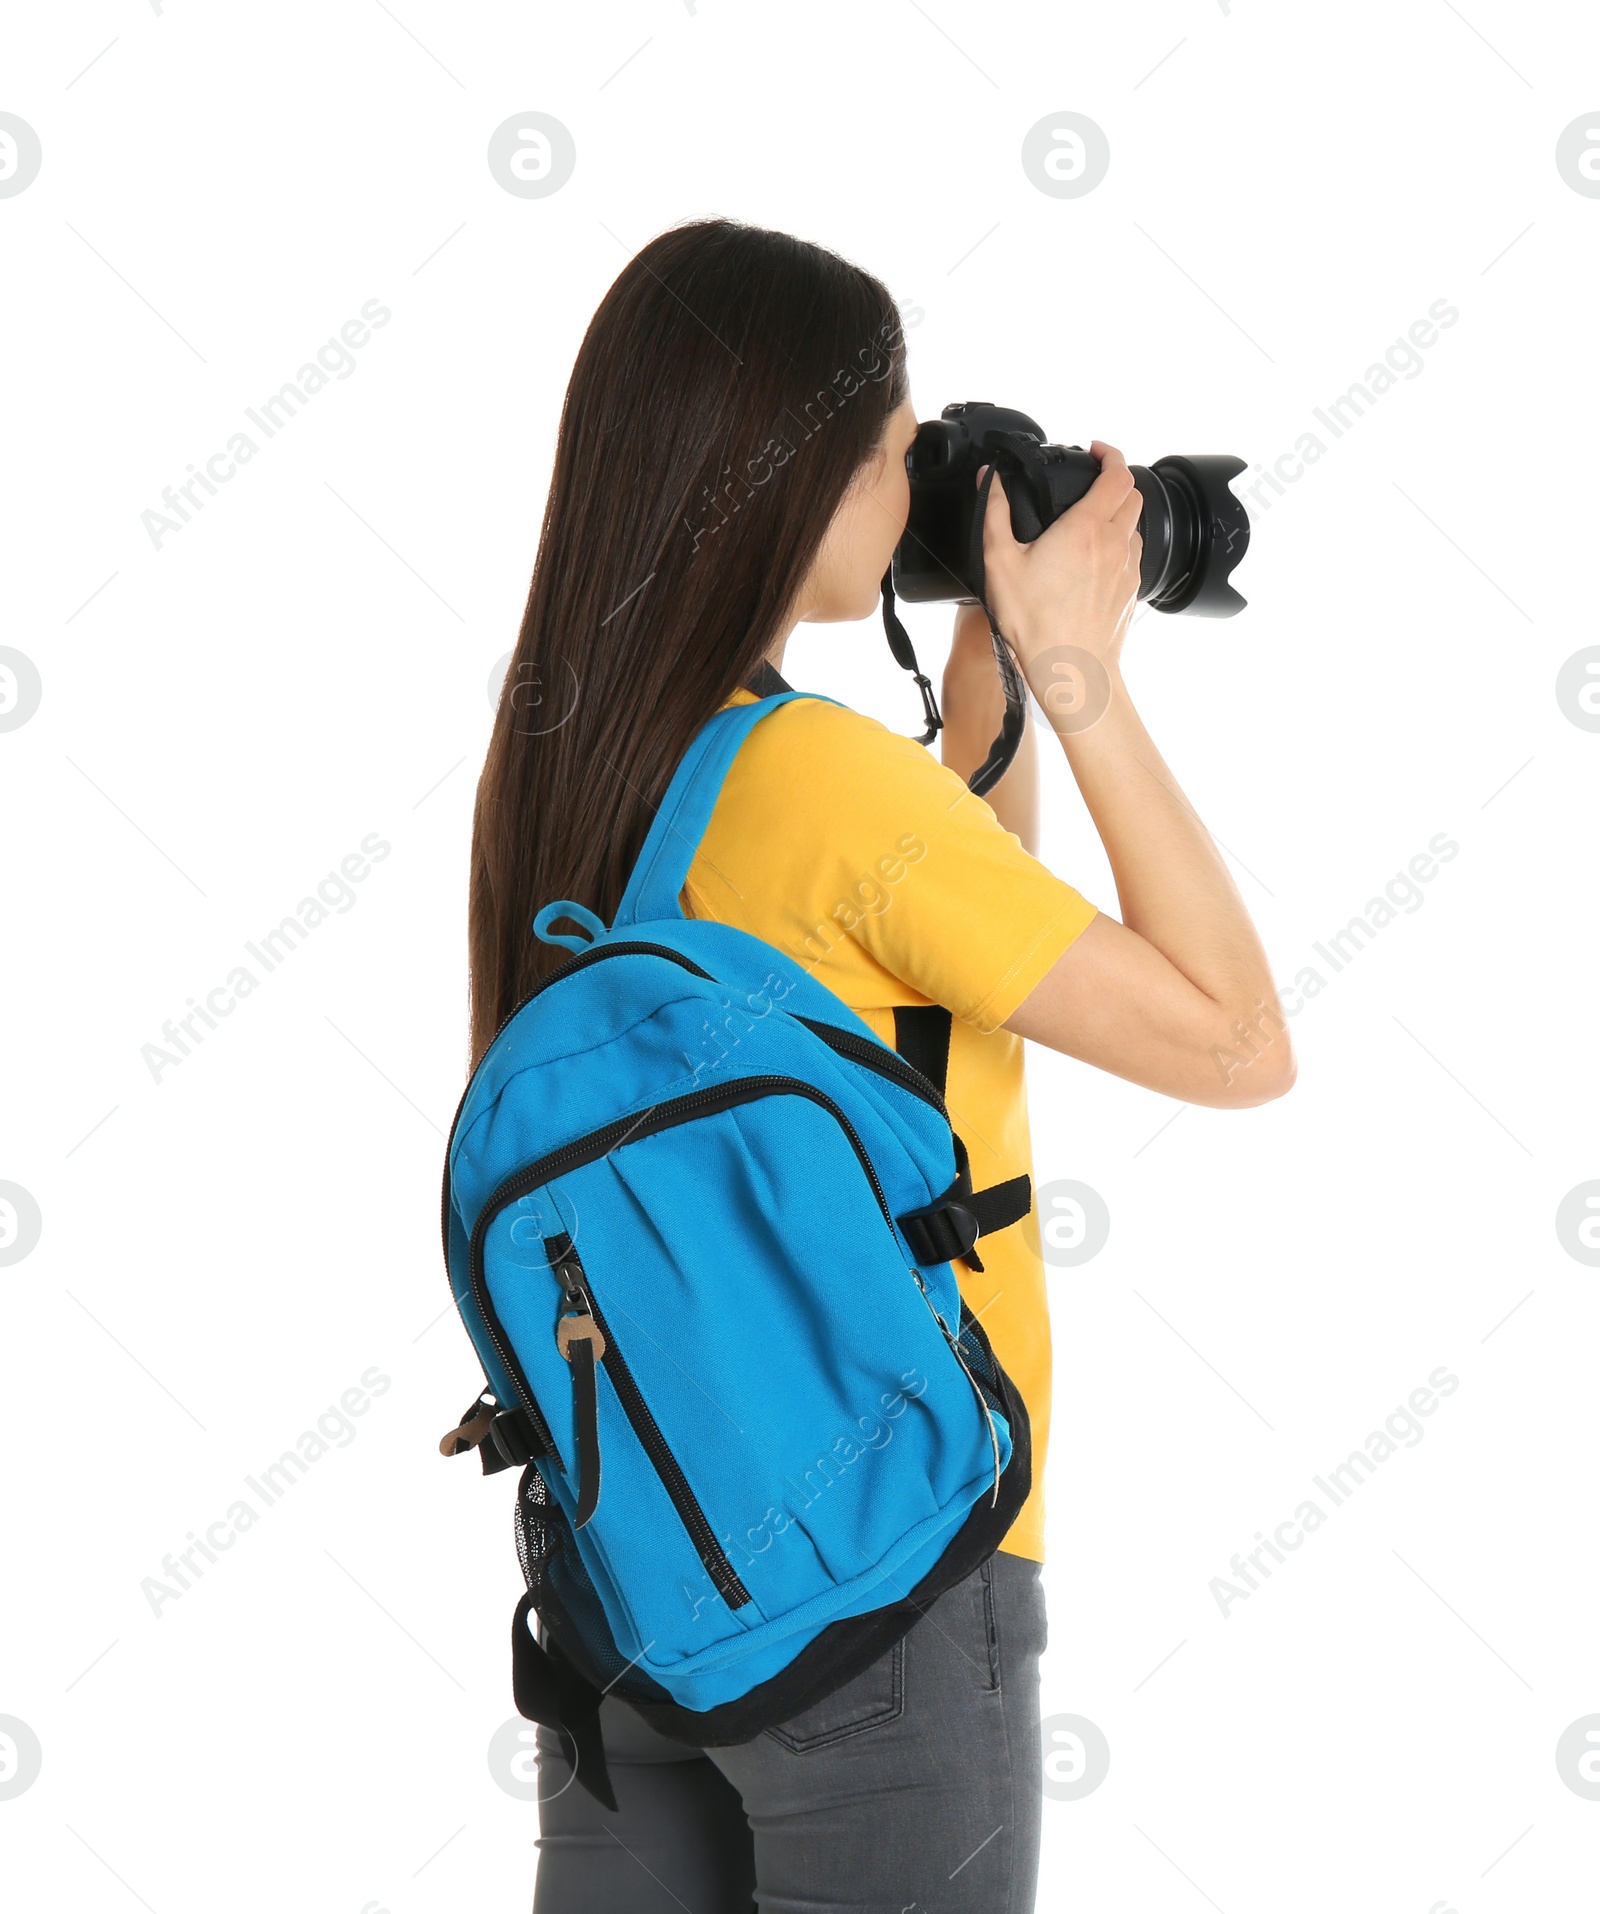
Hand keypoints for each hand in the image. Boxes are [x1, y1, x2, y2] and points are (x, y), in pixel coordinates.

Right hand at [976, 440, 1142, 690]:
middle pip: (1133, 494)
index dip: (1109, 454)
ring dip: (1118, 514)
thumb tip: (991, 480)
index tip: (1095, 451)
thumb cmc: (1037, 623)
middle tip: (1091, 483)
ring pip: (1135, 525)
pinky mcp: (1131, 590)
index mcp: (1087, 528)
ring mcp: (1128, 568)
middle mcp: (1116, 542)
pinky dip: (1119, 545)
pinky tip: (1094, 560)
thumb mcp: (1000, 563)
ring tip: (1090, 523)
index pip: (1117, 473)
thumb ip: (995, 513)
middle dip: (1115, 480)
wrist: (1072, 670)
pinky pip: (1132, 555)